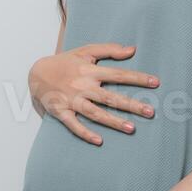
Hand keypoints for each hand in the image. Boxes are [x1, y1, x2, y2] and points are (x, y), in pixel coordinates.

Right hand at [28, 44, 159, 144]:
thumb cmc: (65, 62)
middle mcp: (82, 86)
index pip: (118, 74)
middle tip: (150, 112)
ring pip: (95, 113)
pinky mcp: (61, 112)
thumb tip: (132, 49)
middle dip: (131, 105)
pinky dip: (85, 133)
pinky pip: (74, 125)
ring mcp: (72, 100)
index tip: (155, 82)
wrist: (36, 73)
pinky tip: (99, 141)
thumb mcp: (85, 50)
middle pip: (110, 97)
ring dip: (113, 121)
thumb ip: (109, 49)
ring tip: (131, 129)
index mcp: (90, 70)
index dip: (137, 78)